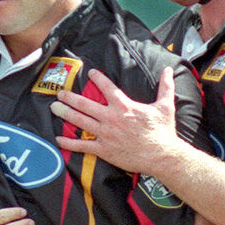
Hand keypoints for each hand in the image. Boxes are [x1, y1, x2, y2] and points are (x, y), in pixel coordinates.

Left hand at [50, 67, 178, 174]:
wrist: (162, 155)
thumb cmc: (163, 132)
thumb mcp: (166, 106)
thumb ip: (165, 86)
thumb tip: (170, 69)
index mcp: (124, 106)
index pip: (107, 87)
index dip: (98, 78)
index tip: (91, 73)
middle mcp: (111, 117)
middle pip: (85, 104)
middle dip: (70, 97)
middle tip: (60, 93)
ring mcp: (105, 134)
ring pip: (80, 121)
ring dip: (66, 113)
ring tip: (55, 107)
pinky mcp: (104, 149)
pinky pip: (83, 145)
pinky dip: (69, 143)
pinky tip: (59, 139)